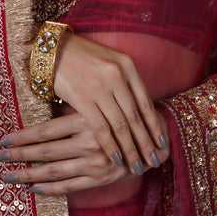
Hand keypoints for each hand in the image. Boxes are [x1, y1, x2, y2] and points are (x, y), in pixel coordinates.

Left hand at [0, 108, 169, 195]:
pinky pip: (70, 187)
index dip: (22, 138)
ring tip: (7, 175)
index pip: (46, 132)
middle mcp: (91, 142)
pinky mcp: (101, 179)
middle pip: (46, 153)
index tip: (2, 141)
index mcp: (88, 119)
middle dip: (18, 156)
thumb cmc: (121, 110)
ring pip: (54, 172)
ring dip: (26, 175)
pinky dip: (49, 189)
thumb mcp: (100, 98)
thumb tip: (39, 93)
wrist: (153, 133)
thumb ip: (77, 101)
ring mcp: (96, 163)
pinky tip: (32, 187)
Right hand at [48, 33, 167, 172]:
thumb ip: (125, 82)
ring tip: (138, 165)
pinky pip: (101, 128)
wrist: (53, 50)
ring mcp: (100, 87)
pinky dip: (111, 146)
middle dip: (147, 142)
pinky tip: (117, 158)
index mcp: (127, 65)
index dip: (155, 125)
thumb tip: (140, 112)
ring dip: (131, 149)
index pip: (146, 101)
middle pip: (136, 116)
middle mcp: (117, 76)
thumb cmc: (83, 56)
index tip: (163, 143)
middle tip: (155, 161)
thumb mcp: (110, 62)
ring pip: (121, 125)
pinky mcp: (83, 99)